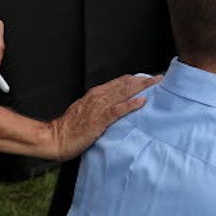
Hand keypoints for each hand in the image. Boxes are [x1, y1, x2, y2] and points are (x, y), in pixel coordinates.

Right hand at [47, 73, 161, 160]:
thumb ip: (99, 106)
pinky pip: (118, 109)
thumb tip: (113, 105)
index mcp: (96, 94)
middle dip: (144, 80)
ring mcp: (99, 107)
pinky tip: (142, 101)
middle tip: (159, 77)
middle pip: (126, 84)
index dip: (136, 79)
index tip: (149, 78)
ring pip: (124, 92)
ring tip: (156, 83)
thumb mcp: (86, 111)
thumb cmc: (70, 128)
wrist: (56, 138)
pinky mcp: (100, 119)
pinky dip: (131, 104)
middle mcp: (99, 96)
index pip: (120, 82)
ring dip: (142, 86)